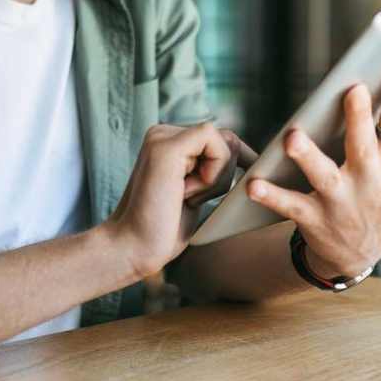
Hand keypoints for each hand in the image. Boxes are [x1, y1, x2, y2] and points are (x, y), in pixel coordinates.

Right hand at [107, 123, 251, 278]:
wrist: (132, 247)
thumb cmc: (164, 228)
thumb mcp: (196, 192)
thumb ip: (211, 171)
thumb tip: (248, 160)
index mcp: (169, 141)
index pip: (220, 139)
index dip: (238, 162)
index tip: (248, 184)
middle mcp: (164, 133)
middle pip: (227, 139)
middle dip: (226, 172)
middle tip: (193, 198)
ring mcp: (162, 137)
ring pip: (224, 141)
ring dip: (218, 177)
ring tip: (184, 197)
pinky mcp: (166, 147)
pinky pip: (215, 144)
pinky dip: (213, 174)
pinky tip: (185, 193)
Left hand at [245, 62, 380, 277]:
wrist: (359, 253)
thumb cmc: (378, 192)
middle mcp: (367, 181)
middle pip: (362, 147)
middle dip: (359, 120)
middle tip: (354, 90)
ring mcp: (340, 201)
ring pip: (323, 177)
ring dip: (308, 158)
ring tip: (292, 138)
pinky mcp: (313, 219)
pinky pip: (290, 206)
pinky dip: (271, 197)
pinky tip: (253, 185)